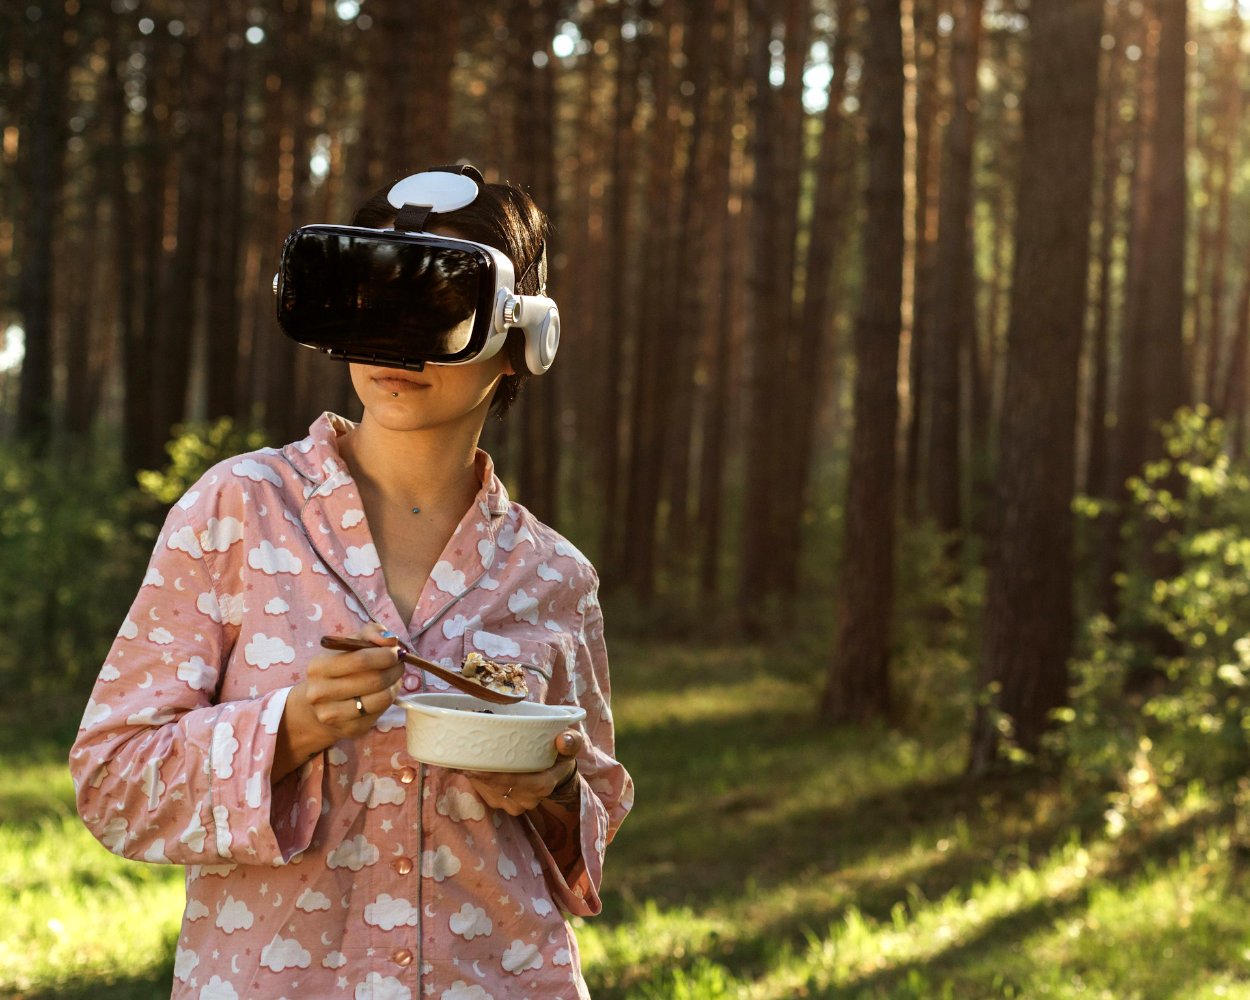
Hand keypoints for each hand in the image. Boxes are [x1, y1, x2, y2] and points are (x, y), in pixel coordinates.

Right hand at [274, 623, 402, 779]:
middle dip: (395, 669)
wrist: (319, 704)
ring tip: (395, 677)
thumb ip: (371, 633)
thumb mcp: (350, 643)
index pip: (361, 659)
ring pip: (380, 699)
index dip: (386, 654)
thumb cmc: (340, 667)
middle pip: (374, 680)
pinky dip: (388, 700)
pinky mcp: (348, 730)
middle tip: (400, 664)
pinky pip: (380, 713)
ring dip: (395, 685)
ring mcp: (332, 715)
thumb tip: (391, 639)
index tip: (397, 651)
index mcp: (318, 667)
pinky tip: (384, 692)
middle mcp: (320, 693)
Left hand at [461, 729, 583, 815]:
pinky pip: (487, 795)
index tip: (477, 764)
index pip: (517, 782)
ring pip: (490, 792)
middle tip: (462, 758)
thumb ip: (571, 740)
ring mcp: (516, 805)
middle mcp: (529, 799)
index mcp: (544, 784)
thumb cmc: (560, 754)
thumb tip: (563, 740)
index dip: (495, 775)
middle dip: (480, 775)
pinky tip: (470, 769)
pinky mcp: (504, 804)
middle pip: (499, 788)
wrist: (556, 772)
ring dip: (476, 779)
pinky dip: (477, 782)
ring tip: (463, 761)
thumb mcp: (570, 743)